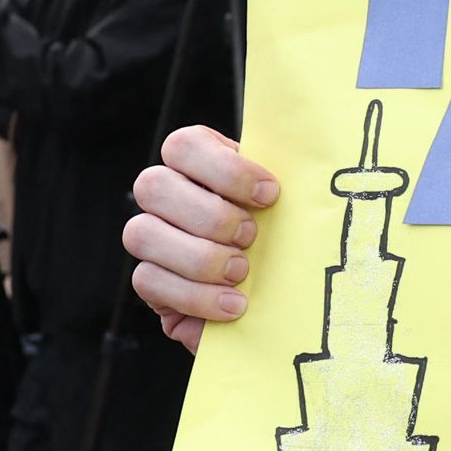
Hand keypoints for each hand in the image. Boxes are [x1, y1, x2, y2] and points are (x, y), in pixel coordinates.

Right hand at [122, 126, 281, 352]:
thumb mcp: (287, 204)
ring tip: (241, 272)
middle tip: (251, 237)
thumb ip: (288, 187)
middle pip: (153, 185)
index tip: (270, 194)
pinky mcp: (149, 280)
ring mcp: (148, 236)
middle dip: (210, 216)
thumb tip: (310, 183)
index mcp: (196, 161)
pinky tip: (232, 305)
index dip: (225, 170)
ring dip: (199, 257)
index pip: (184, 146)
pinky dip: (195, 295)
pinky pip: (148, 280)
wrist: (278, 290)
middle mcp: (163, 193)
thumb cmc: (282, 232)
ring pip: (141, 233)